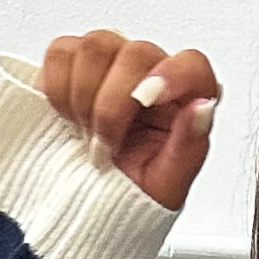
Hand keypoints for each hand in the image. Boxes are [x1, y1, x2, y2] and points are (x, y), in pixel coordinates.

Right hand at [37, 30, 219, 211]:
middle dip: (110, 108)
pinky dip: (57, 89)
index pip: (192, 65)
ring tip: (86, 136)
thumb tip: (201, 107)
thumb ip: (189, 145)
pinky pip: (60, 53)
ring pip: (94, 47)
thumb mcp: (166, 187)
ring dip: (82, 99)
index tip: (147, 100)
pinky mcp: (74, 63)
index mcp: (184, 102)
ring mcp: (113, 64)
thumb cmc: (133, 198)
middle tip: (104, 148)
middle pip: (133, 53)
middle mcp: (151, 74)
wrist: (91, 210)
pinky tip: (68, 118)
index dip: (171, 74)